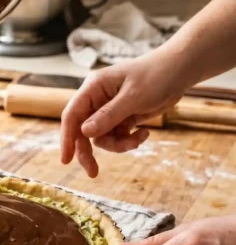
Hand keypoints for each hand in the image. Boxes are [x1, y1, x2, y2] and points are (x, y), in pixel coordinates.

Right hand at [60, 49, 187, 176]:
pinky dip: (129, 140)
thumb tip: (84, 132)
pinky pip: (118, 136)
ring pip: (102, 137)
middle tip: (93, 172)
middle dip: (89, 150)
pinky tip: (144, 133)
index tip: (66, 160)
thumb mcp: (133, 97)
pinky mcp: (124, 117)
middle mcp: (98, 99)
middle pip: (84, 130)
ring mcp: (111, 109)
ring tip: (137, 140)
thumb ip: (108, 116)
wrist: (179, 72)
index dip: (67, 137)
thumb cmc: (155, 76)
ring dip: (118, 144)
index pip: (72, 114)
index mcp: (94, 88)